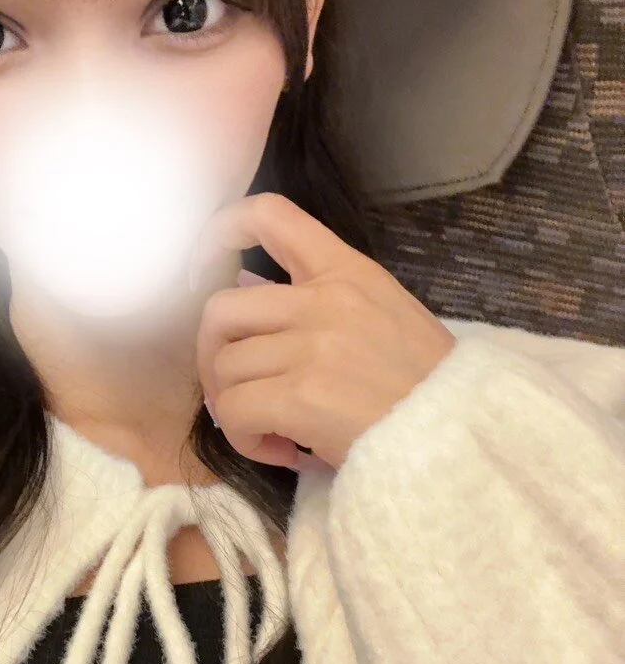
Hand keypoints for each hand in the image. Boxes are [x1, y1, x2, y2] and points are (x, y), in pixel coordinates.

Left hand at [190, 192, 457, 472]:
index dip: (221, 230)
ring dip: (233, 406)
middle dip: (212, 353)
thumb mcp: (383, 314)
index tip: (204, 264)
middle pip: (220, 310)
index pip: (270, 215)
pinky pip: (234, 412)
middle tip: (234, 387)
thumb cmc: (425, 384)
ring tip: (270, 429)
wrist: (461, 437)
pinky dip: (243, 437)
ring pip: (224, 368)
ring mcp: (312, 347)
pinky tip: (278, 449)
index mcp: (347, 271)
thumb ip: (317, 298)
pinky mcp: (301, 396)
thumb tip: (244, 287)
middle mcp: (325, 300)